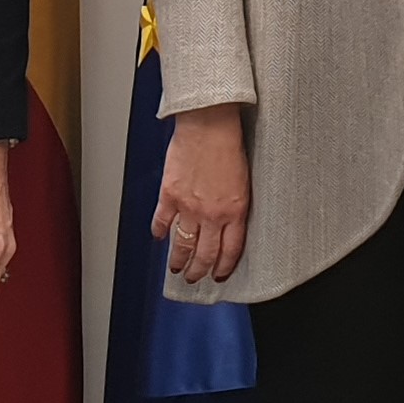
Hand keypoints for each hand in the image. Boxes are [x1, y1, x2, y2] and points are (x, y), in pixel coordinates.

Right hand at [150, 104, 250, 283]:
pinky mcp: (170, 195)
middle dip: (199, 271)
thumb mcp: (243, 181)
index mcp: (235, 211)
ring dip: (178, 260)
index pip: (230, 250)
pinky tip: (160, 237)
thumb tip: (228, 222)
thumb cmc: (229, 145)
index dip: (223, 267)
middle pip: (205, 254)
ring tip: (176, 268)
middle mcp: (212, 214)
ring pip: (183, 244)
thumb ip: (235, 206)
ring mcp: (189, 206)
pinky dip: (160, 232)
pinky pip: (162, 221)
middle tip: (194, 278)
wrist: (209, 124)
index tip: (218, 275)